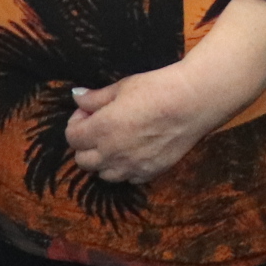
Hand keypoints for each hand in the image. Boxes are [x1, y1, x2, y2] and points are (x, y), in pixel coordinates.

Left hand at [65, 63, 225, 184]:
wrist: (194, 102)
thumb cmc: (157, 89)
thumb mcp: (122, 87)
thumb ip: (95, 98)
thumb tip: (77, 97)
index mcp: (101, 130)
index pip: (72, 137)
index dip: (76, 123)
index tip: (88, 112)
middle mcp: (112, 154)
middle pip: (83, 161)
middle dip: (85, 144)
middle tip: (99, 127)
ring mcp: (132, 167)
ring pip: (103, 174)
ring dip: (104, 160)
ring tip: (116, 141)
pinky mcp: (151, 172)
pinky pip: (128, 179)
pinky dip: (126, 168)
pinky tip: (135, 151)